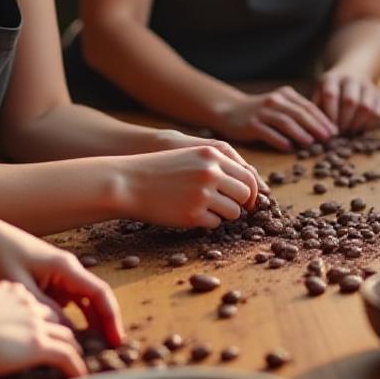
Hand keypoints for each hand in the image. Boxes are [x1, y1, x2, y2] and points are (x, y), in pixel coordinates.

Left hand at [0, 214, 123, 346]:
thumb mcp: (20, 286)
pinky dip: (77, 317)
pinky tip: (78, 336)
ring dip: (93, 322)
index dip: (110, 317)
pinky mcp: (53, 281)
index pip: (99, 292)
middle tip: (114, 349)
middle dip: (107, 322)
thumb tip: (67, 332)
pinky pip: (72, 301)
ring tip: (99, 348)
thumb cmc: (0, 257)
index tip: (117, 339)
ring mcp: (62, 275)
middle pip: (97, 297)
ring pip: (86, 301)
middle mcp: (69, 269)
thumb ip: (44, 309)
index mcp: (66, 267)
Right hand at [0, 280, 85, 378]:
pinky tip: (79, 375)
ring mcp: (35, 323)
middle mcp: (27, 303)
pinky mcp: (39, 344)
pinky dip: (76, 366)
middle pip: (55, 317)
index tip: (44, 326)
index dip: (42, 316)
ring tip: (79, 359)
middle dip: (63, 330)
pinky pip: (67, 356)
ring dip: (75, 348)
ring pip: (67, 335)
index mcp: (10, 290)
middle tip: (69, 343)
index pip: (35, 302)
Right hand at [115, 145, 261, 228]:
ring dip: (223, 214)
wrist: (129, 182)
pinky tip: (190, 214)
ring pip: (233, 212)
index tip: (248, 200)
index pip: (248, 175)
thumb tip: (247, 185)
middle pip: (245, 194)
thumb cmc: (159, 170)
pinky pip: (215, 223)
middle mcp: (211, 173)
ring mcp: (203, 194)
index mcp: (212, 155)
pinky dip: (207, 222)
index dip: (251, 190)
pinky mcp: (193, 215)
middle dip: (239, 203)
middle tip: (226, 207)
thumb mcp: (191, 156)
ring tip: (204, 209)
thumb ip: (217, 165)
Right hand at [213, 86, 336, 150]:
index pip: (308, 107)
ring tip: (311, 143)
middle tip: (328, 139)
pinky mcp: (251, 124)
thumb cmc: (262, 112)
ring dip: (300, 132)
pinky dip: (279, 140)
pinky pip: (268, 132)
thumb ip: (298, 114)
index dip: (323, 119)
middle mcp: (275, 101)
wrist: (230, 110)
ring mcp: (262, 112)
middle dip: (316, 126)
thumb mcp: (281, 106)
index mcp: (286, 95)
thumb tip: (323, 130)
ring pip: (285, 122)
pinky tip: (289, 148)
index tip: (335, 132)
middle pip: (299, 113)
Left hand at [314, 69, 379, 132]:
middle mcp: (351, 79)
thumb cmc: (329, 92)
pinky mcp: (379, 96)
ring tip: (349, 133)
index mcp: (332, 78)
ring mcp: (368, 87)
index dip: (330, 114)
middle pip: (350, 100)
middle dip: (344, 122)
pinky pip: (378, 113)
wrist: (352, 74)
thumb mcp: (318, 95)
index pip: (330, 94)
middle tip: (339, 134)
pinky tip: (360, 130)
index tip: (327, 129)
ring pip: (366, 107)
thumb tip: (315, 132)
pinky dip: (369, 126)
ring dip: (357, 125)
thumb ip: (316, 111)